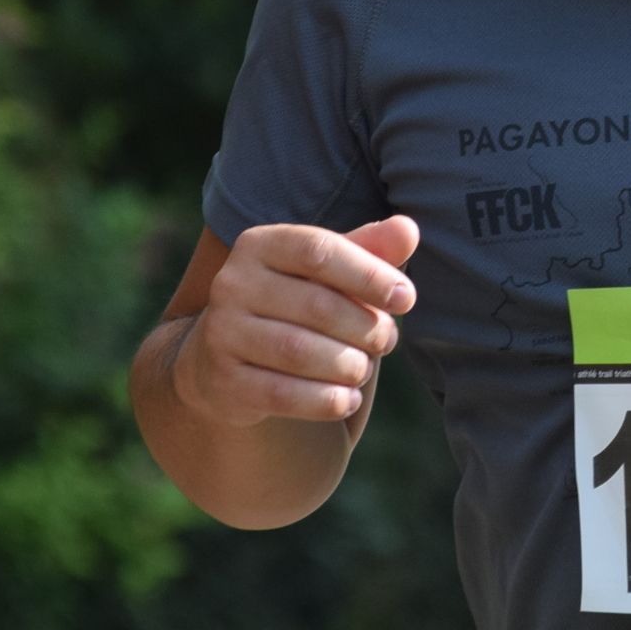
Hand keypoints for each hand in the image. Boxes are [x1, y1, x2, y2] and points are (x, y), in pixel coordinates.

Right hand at [170, 216, 419, 426]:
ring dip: (348, 365)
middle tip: (387, 340)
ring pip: (300, 352)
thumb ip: (369, 249)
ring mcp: (222, 333)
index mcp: (260, 245)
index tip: (406, 298)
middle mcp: (232, 284)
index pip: (319, 249)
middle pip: (317, 305)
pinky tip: (348, 399)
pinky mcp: (224, 381)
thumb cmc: (295, 304)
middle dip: (366, 328)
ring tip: (364, 369)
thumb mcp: (328, 272)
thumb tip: (408, 229)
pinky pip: (283, 395)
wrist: (228, 358)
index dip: (369, 274)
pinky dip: (326, 400)